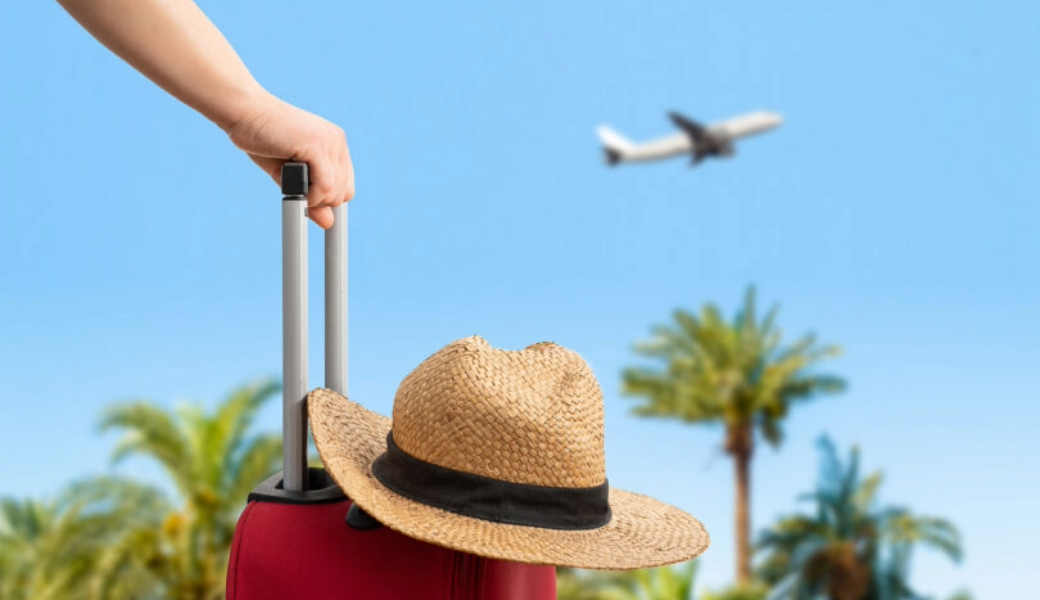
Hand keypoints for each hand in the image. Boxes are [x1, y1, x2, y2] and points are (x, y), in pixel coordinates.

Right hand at [226, 93, 354, 228]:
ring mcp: (329, 142)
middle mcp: (337, 141)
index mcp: (334, 145)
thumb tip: (329, 222)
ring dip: (311, 199)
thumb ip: (311, 196)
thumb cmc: (262, 140)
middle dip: (318, 201)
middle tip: (294, 190)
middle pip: (343, 193)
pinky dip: (310, 196)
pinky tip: (292, 187)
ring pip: (335, 193)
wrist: (243, 113)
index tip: (309, 202)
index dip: (327, 200)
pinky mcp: (317, 146)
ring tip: (289, 183)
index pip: (346, 186)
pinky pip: (325, 187)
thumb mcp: (290, 175)